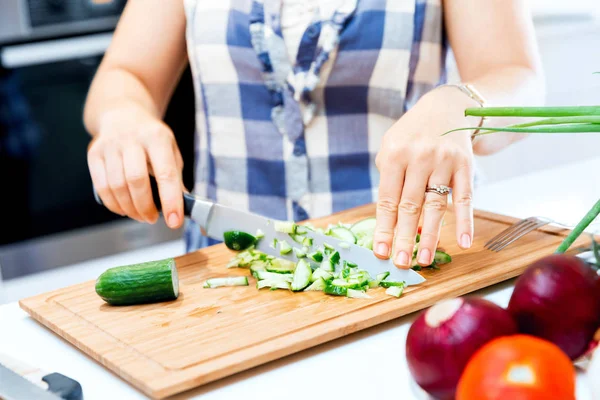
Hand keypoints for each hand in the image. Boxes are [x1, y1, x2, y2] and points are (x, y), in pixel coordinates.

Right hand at [87, 101, 183, 227]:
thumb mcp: (170, 150)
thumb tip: (180, 206)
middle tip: (153, 219)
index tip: (175, 221)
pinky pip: (101, 186)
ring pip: (117, 186)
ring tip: (140, 215)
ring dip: (130, 208)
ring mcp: (110, 145)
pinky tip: (124, 209)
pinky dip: (113, 204)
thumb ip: (176, 176)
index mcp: (157, 137)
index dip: (170, 201)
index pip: (166, 173)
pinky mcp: (94, 153)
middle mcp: (132, 139)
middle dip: (146, 207)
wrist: (123, 114)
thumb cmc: (151, 138)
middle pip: (136, 180)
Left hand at [373, 87, 476, 267]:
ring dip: (430, 236)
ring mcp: (444, 162)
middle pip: (410, 206)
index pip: (387, 200)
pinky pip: (465, 197)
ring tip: (424, 260)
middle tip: (400, 264)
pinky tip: (462, 242)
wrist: (447, 108)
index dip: (384, 229)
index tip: (380, 253)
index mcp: (394, 155)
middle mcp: (419, 158)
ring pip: (436, 206)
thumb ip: (390, 180)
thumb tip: (392, 222)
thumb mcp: (391, 147)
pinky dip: (465, 221)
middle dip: (403, 238)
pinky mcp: (465, 165)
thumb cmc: (412, 136)